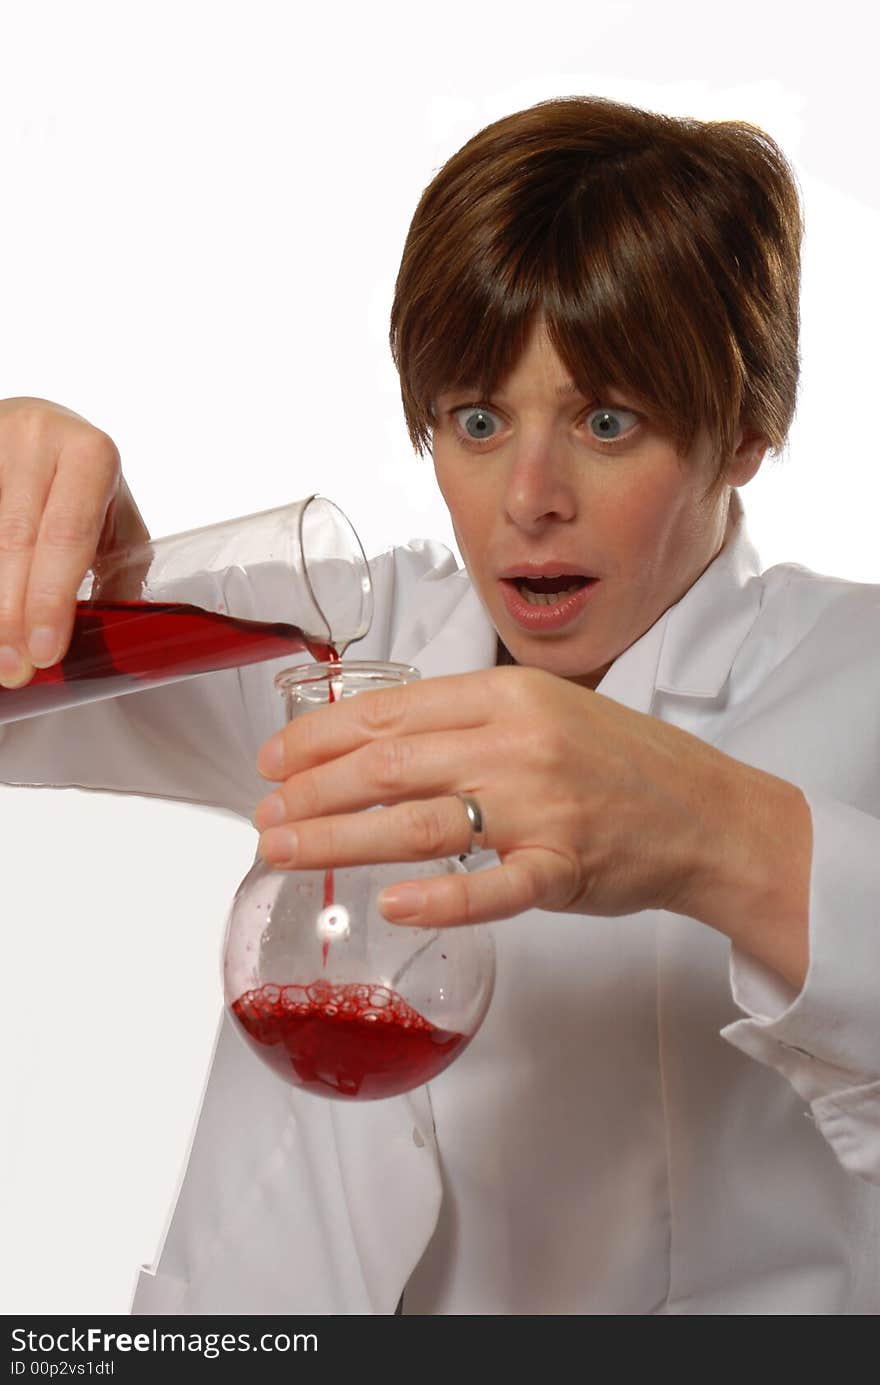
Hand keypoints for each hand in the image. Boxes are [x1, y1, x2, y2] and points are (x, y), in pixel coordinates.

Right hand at [0, 397, 148, 687]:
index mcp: (89, 454)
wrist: (34, 427)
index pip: (68, 534)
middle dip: (12, 613)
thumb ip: (116, 572)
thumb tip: (109, 645)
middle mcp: (37, 439)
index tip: (44, 651)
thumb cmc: (81, 481)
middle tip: (12, 668)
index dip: (51, 597)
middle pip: (16, 538)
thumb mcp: (113, 517)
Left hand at [252, 665, 739, 928]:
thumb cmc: (619, 763)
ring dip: (341, 838)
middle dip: (310, 790)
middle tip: (263, 815)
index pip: (389, 711)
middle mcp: (518, 743)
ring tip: (284, 851)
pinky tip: (392, 903)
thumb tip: (375, 740)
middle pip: (389, 764)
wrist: (707, 812)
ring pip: (420, 822)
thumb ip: (466, 721)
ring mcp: (542, 807)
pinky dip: (442, 898)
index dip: (317, 736)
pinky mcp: (565, 867)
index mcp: (506, 696)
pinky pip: (495, 886)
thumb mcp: (543, 711)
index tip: (272, 759)